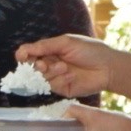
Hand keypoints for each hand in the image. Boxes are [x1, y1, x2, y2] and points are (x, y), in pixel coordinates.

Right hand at [16, 34, 130, 98]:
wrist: (108, 67)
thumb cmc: (90, 50)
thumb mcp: (66, 42)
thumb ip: (45, 46)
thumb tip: (23, 49)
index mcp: (50, 50)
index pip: (30, 53)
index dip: (23, 55)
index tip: (22, 56)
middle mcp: (50, 64)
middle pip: (31, 67)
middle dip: (35, 66)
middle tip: (42, 64)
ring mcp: (56, 77)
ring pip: (41, 78)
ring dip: (51, 72)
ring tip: (64, 67)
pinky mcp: (62, 89)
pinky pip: (52, 86)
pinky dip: (59, 79)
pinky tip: (71, 75)